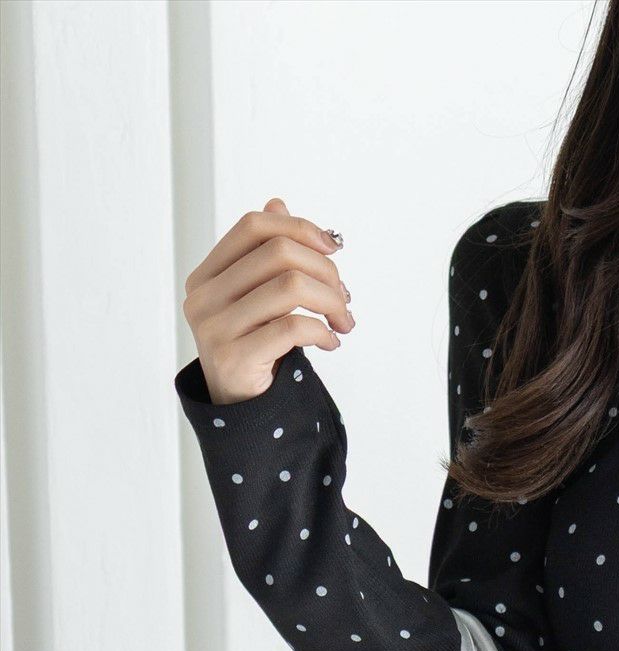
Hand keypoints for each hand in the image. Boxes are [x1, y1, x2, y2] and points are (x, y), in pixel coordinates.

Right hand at [180, 196, 354, 406]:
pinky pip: (293, 328)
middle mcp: (204, 296)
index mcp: (207, 274)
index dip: (299, 228)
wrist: (242, 410)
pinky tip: (331, 343)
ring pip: (290, 288)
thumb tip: (278, 203)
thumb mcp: (259, 299)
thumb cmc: (256, 349)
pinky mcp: (234, 357)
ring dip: (332, 304)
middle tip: (345, 299)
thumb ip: (265, 255)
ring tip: (344, 322)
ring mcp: (215, 327)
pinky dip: (323, 333)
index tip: (333, 249)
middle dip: (326, 272)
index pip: (254, 227)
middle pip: (279, 253)